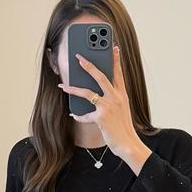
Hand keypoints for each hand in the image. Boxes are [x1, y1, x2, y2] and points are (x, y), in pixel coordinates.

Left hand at [57, 46, 144, 162]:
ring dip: (73, 89)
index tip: (114, 47)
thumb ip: (113, 99)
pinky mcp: (101, 117)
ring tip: (63, 86)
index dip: (116, 59)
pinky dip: (79, 115)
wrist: (128, 144)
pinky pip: (85, 114)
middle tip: (79, 57)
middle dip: (89, 65)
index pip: (119, 73)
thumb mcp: (122, 109)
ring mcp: (109, 107)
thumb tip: (96, 93)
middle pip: (101, 76)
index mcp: (122, 95)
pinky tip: (74, 115)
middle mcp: (116, 98)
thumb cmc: (123, 128)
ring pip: (87, 93)